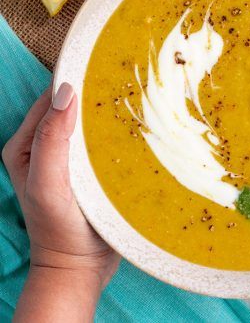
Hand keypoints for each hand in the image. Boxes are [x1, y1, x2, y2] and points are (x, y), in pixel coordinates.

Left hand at [2, 83, 119, 320]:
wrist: (80, 267)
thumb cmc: (58, 229)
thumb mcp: (48, 184)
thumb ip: (51, 140)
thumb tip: (66, 92)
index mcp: (27, 145)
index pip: (49, 101)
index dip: (72, 83)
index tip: (100, 69)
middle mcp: (47, 147)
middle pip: (71, 108)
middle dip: (93, 94)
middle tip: (124, 82)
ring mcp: (70, 157)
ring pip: (89, 123)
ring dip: (107, 112)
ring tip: (134, 99)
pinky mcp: (90, 168)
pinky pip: (103, 140)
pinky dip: (116, 131)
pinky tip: (135, 127)